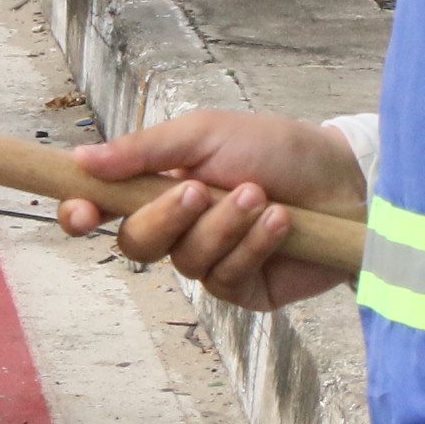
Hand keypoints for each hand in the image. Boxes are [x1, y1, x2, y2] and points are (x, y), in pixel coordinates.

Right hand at [59, 108, 364, 313]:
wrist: (344, 180)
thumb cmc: (276, 149)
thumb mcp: (207, 134)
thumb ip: (145, 150)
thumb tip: (82, 159)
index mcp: (159, 188)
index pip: (103, 210)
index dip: (81, 215)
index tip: (79, 212)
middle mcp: (179, 229)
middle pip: (137, 244)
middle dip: (165, 218)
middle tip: (198, 190)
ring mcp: (211, 262)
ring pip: (186, 261)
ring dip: (224, 225)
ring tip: (259, 195)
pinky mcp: (245, 289)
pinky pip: (227, 277)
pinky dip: (253, 245)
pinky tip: (280, 222)